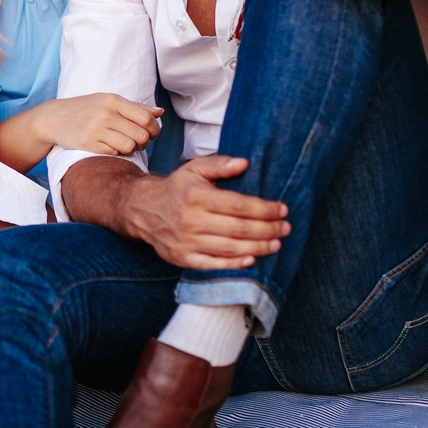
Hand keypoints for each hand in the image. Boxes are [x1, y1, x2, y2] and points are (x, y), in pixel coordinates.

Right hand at [39, 93, 161, 155]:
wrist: (54, 118)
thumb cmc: (85, 109)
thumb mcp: (108, 102)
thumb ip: (135, 107)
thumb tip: (159, 112)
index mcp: (114, 100)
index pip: (146, 118)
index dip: (154, 129)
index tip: (150, 133)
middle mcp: (106, 113)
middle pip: (142, 134)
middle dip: (144, 142)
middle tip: (138, 142)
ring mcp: (96, 128)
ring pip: (130, 146)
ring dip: (131, 149)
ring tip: (124, 145)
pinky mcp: (88, 143)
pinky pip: (114, 153)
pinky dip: (116, 153)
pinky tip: (109, 147)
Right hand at [118, 155, 289, 269]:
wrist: (142, 209)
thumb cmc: (176, 188)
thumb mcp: (195, 169)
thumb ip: (220, 165)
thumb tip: (244, 163)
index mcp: (196, 196)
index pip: (238, 205)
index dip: (264, 209)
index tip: (282, 210)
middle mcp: (190, 220)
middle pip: (238, 229)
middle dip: (266, 229)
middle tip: (285, 228)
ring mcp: (185, 242)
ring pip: (229, 248)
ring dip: (257, 248)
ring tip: (276, 244)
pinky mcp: (181, 258)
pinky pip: (212, 264)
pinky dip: (234, 264)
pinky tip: (252, 259)